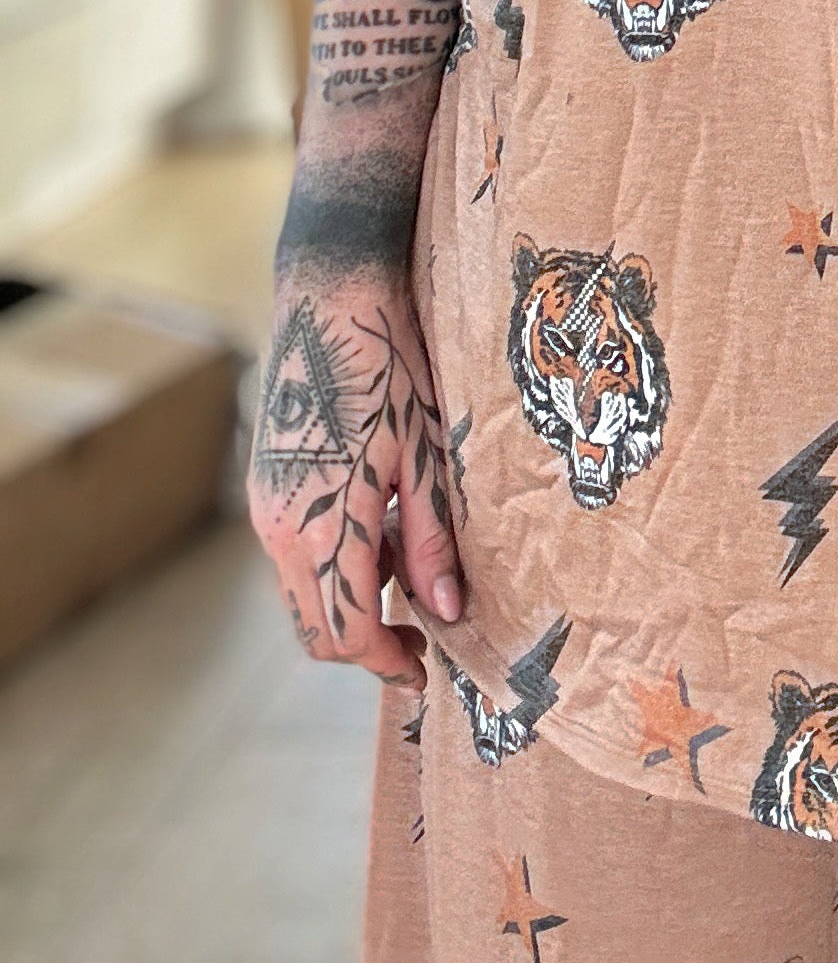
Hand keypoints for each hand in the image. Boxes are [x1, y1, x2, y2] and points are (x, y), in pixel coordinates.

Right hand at [244, 266, 462, 686]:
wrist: (331, 293)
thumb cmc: (390, 365)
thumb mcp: (426, 452)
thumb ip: (431, 538)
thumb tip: (448, 611)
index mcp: (320, 524)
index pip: (343, 633)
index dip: (384, 662)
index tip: (424, 669)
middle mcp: (277, 525)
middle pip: (314, 625)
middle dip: (364, 643)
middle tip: (420, 635)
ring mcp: (263, 504)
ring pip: (301, 591)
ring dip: (349, 600)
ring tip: (407, 564)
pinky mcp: (264, 483)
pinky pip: (292, 551)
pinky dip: (331, 561)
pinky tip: (377, 523)